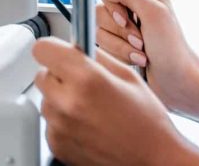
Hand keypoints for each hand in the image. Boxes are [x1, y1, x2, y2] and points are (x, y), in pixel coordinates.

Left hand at [33, 38, 198, 165]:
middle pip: (42, 74)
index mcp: (86, 79)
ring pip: (46, 99)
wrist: (156, 162)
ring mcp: (61, 127)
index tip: (60, 53)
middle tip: (81, 83)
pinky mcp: (57, 146)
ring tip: (89, 109)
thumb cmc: (148, 122)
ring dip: (60, 99)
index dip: (52, 49)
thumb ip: (95, 56)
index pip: (42, 49)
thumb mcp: (127, 75)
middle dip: (58, 75)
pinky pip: (50, 123)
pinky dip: (63, 122)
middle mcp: (68, 102)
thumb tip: (76, 45)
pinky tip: (87, 126)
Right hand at [95, 0, 198, 123]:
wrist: (180, 85)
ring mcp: (124, 27)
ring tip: (141, 55)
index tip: (124, 20)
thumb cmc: (172, 50)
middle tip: (140, 41)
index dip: (111, 4)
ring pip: (99, 30)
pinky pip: (103, 46)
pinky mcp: (119, 44)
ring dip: (120, 45)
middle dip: (119, 30)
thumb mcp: (153, 13)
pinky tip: (136, 60)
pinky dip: (119, 54)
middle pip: (100, 10)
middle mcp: (132, 7)